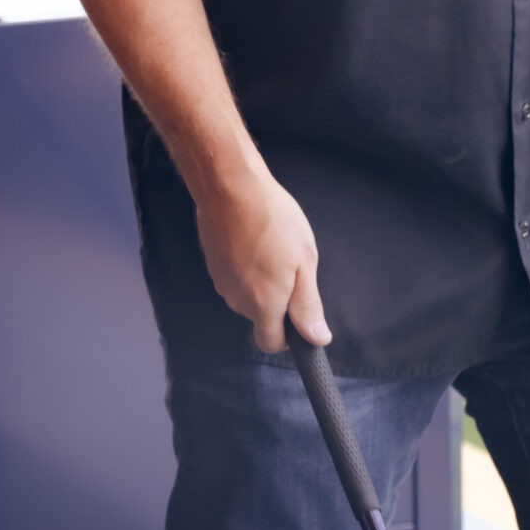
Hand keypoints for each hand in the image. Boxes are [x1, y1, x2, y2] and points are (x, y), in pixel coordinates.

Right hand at [196, 166, 327, 353]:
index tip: (298, 312)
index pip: (270, 344)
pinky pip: (234, 277)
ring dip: (260, 280)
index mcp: (263, 305)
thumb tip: (317, 340)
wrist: (230, 186)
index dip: (288, 336)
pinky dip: (245, 266)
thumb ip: (307, 306)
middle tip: (290, 263)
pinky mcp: (212, 263)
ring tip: (271, 245)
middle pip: (259, 317)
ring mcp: (221, 281)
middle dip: (276, 300)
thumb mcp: (304, 261)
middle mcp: (237, 300)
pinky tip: (253, 238)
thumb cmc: (274, 221)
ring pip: (246, 295)